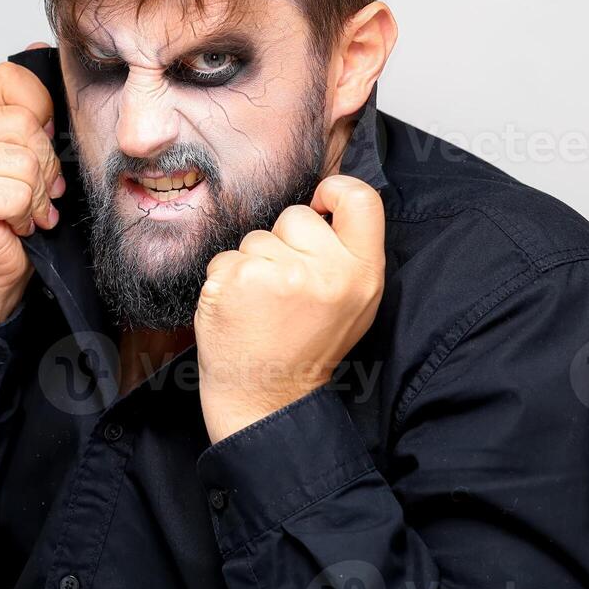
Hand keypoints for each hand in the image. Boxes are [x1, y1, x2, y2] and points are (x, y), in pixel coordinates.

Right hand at [0, 43, 65, 325]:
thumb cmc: (13, 211)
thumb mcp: (31, 150)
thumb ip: (35, 105)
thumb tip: (38, 47)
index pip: (16, 79)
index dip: (43, 113)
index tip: (40, 145)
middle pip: (29, 126)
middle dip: (45, 166)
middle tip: (30, 191)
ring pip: (28, 162)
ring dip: (36, 196)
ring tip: (21, 210)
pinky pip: (19, 193)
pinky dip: (26, 215)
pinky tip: (12, 224)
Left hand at [194, 174, 384, 442]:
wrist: (268, 397)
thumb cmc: (308, 345)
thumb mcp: (354, 302)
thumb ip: (349, 252)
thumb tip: (329, 199)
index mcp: (363, 274)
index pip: (362, 198)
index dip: (336, 190)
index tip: (319, 206)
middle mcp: (325, 271)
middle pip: (296, 215)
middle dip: (284, 242)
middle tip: (286, 287)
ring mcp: (278, 275)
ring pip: (256, 236)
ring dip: (253, 263)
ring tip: (262, 303)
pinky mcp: (236, 281)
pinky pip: (226, 256)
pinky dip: (226, 279)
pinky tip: (239, 308)